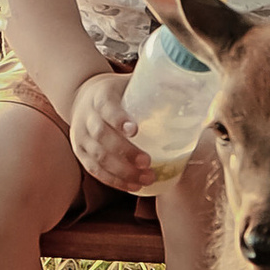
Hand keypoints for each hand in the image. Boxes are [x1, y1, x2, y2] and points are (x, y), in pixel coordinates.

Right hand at [68, 70, 160, 194]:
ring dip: (122, 172)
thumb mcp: (129, 83)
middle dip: (126, 152)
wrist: (82, 97)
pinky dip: (113, 180)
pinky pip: (94, 170)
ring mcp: (80, 136)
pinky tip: (131, 186)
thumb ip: (154, 86)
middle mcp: (86, 116)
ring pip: (98, 157)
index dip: (119, 119)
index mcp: (100, 95)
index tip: (136, 130)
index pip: (106, 107)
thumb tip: (190, 87)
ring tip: (146, 179)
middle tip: (148, 162)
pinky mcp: (80, 152)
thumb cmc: (116, 92)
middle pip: (102, 136)